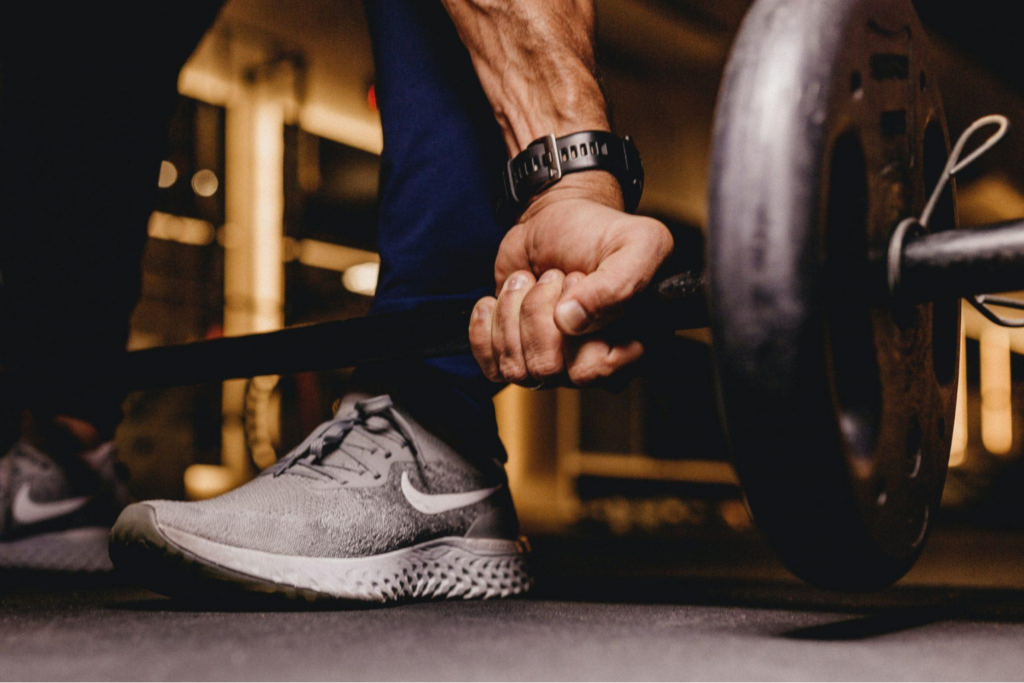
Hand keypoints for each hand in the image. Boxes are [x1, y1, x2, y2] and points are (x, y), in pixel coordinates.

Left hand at [470, 172, 673, 386]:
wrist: (559, 218)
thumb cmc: (601, 233)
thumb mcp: (635, 244)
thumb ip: (617, 285)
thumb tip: (569, 322)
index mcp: (625, 347)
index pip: (593, 370)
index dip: (578, 327)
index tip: (580, 281)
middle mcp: (587, 361)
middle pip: (547, 368)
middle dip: (539, 311)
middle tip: (554, 276)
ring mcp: (549, 360)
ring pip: (516, 368)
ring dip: (512, 312)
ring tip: (529, 280)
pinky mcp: (513, 351)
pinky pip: (490, 366)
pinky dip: (484, 328)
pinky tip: (497, 300)